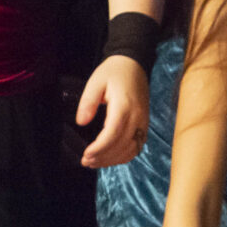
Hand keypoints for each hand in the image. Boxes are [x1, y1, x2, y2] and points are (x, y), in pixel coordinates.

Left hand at [75, 50, 148, 168]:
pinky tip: (110, 158)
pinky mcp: (144, 124)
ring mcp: (143, 122)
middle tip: (85, 161)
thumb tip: (81, 123)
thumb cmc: (113, 72)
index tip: (86, 154)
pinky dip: (124, 156)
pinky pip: (137, 146)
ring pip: (131, 149)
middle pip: (122, 145)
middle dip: (103, 157)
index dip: (100, 148)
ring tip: (95, 162)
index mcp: (124, 105)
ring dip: (113, 160)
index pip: (114, 133)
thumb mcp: (95, 82)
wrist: (134, 63)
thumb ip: (88, 102)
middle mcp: (137, 116)